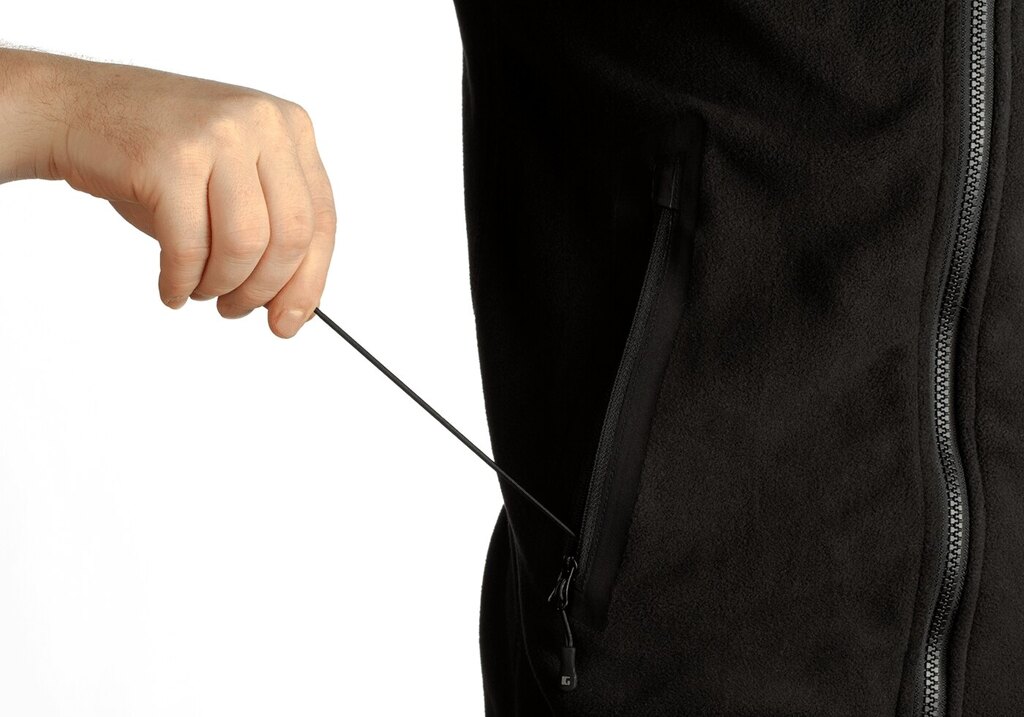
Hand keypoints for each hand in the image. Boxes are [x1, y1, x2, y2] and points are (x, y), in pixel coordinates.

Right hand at [2, 49, 335, 337]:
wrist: (73, 108)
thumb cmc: (157, 155)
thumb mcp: (233, 179)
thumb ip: (271, 228)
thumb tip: (296, 305)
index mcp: (289, 127)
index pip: (322, 220)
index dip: (309, 281)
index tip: (290, 321)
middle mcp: (261, 122)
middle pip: (291, 237)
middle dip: (265, 290)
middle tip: (236, 310)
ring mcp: (217, 135)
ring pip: (246, 246)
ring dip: (222, 286)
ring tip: (199, 291)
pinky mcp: (171, 158)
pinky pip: (191, 246)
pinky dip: (181, 282)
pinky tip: (172, 288)